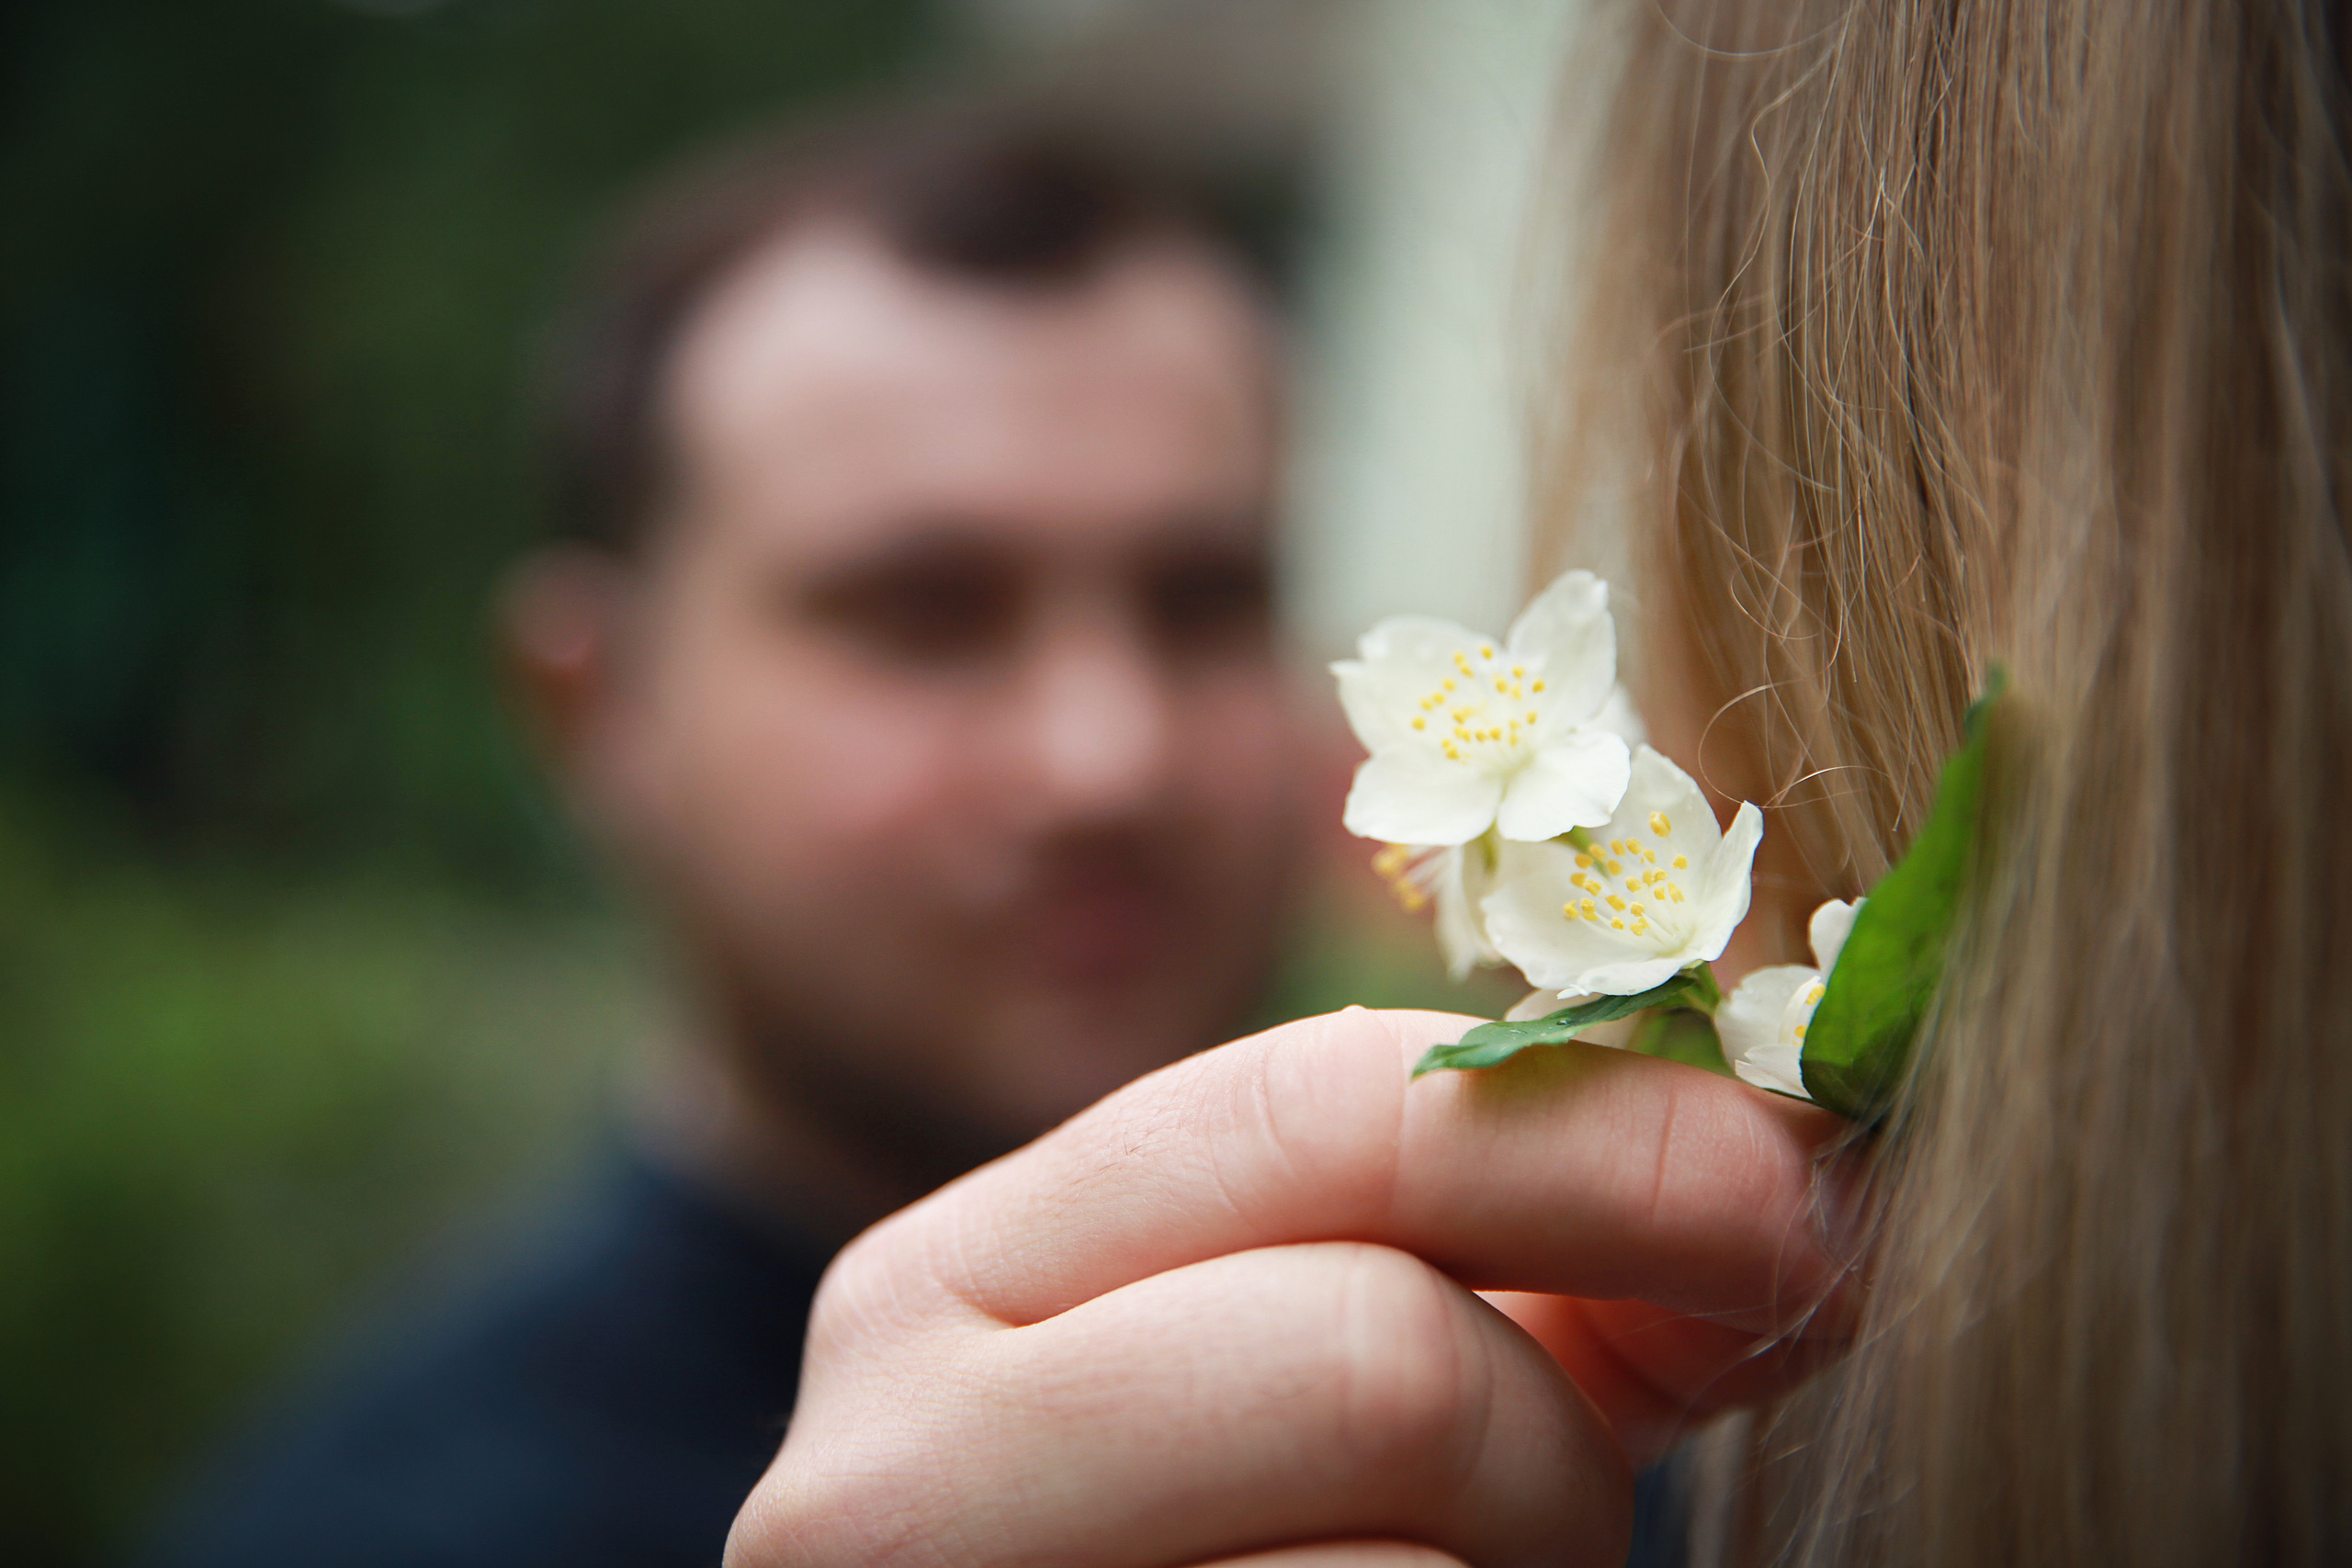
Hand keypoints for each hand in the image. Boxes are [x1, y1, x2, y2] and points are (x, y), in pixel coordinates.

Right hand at [726, 1008, 1854, 1567]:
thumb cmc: (1204, 1560)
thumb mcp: (1316, 1391)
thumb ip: (1520, 1282)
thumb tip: (1796, 1178)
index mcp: (953, 1287)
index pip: (1310, 1109)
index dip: (1608, 1134)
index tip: (1805, 1189)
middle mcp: (893, 1462)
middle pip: (1374, 1354)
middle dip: (1563, 1427)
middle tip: (1630, 1487)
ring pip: (1402, 1564)